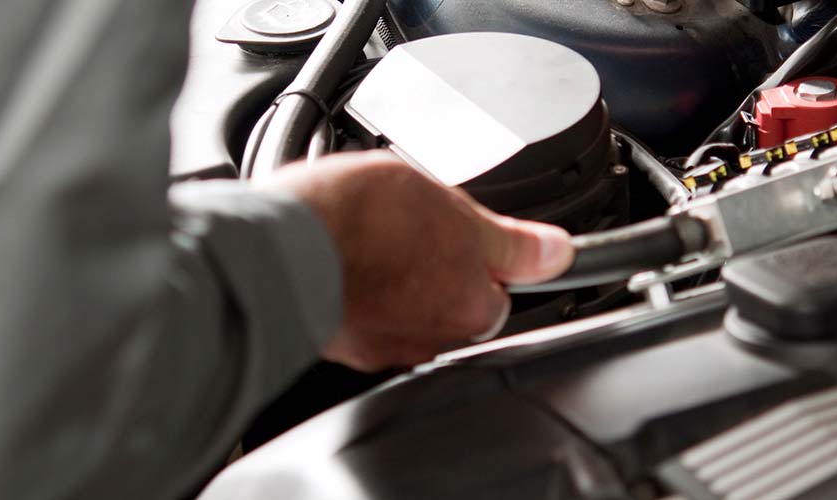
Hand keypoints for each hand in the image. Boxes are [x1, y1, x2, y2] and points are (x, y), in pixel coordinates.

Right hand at [260, 151, 574, 371]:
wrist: (280, 247)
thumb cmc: (361, 224)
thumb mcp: (453, 209)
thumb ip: (509, 241)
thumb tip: (557, 252)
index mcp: (471, 310)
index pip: (496, 289)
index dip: (479, 253)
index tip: (460, 232)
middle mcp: (430, 341)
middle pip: (447, 300)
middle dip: (432, 265)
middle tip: (408, 225)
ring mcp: (380, 346)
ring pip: (401, 306)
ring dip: (391, 275)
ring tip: (367, 234)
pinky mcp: (338, 340)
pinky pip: (358, 310)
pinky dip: (353, 285)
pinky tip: (338, 254)